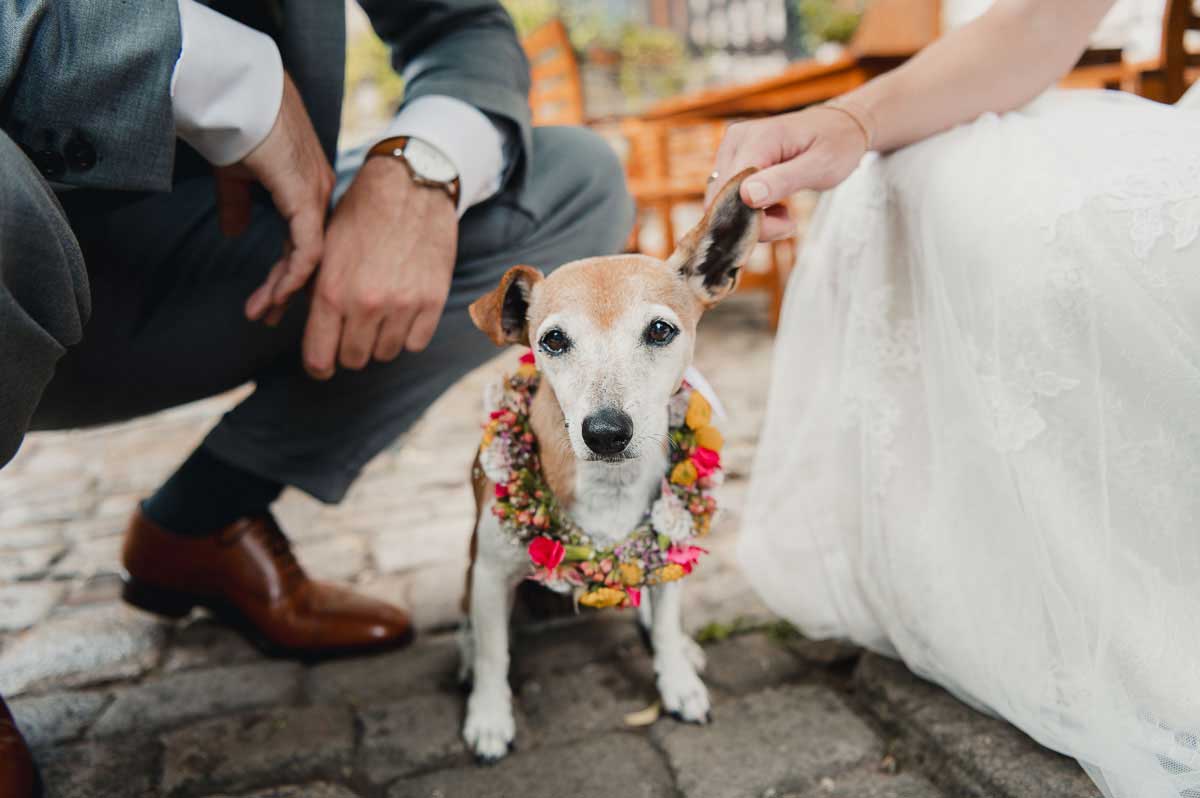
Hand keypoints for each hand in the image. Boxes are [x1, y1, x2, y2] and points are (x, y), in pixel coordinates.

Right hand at [214, 72, 334, 324]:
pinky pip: (307, 250)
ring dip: (284, 290)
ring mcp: (314, 197)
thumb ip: (238, 203)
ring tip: (262, 314)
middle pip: (310, 256)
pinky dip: (293, 277)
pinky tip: (278, 296)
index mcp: (307, 189)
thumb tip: (233, 230)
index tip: (270, 300)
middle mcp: (318, 195)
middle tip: (268, 318)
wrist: (234, 93)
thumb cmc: (235, 123)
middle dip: (287, 291)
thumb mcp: (237, 172)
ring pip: (310, 259)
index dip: (286, 273)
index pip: (305, 242)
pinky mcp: (304, 198)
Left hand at [301, 155, 457, 379]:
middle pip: (354, 360)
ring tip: (379, 315)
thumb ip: (313, 292)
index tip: (322, 365)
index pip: (318, 357)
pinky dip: (408, 334)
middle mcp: (366, 304)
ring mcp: (402, 305)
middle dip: (349, 349)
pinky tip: (402, 311)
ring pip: (386, 354)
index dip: (318, 366)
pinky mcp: (432, 302)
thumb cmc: (361, 215)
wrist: (410, 188)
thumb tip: (312, 332)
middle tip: (352, 330)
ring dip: (379, 341)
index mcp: (331, 291)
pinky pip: (416, 343)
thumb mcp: (324, 250)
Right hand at [706, 107, 866, 240]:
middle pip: (722, 199)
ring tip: (784, 214)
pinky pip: (728, 197)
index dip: (753, 219)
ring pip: (723, 202)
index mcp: (757, 139)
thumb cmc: (836, 145)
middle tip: (788, 224)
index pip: (733, 191)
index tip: (788, 225)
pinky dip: (749, 211)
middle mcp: (735, 140)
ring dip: (752, 219)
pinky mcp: (732, 159)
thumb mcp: (820, 166)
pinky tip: (774, 207)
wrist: (840, 127)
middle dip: (753, 222)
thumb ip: (783, 181)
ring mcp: (730, 149)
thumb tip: (745, 196)